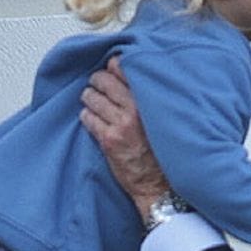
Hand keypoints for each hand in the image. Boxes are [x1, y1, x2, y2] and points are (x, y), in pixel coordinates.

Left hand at [80, 56, 170, 218]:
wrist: (160, 184)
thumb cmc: (164, 150)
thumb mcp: (163, 117)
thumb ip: (148, 97)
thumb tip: (132, 77)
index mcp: (150, 98)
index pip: (124, 67)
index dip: (113, 66)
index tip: (112, 70)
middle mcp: (135, 108)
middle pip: (103, 80)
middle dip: (97, 80)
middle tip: (97, 84)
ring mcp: (121, 124)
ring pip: (92, 97)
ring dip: (89, 97)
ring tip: (92, 100)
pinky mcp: (109, 140)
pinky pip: (88, 118)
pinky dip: (87, 116)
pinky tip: (91, 118)